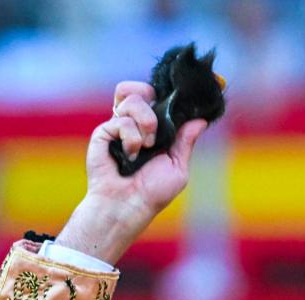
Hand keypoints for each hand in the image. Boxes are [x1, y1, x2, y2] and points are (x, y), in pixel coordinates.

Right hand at [54, 81, 208, 264]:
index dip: (164, 93)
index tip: (174, 98)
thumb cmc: (152, 193)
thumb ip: (186, 140)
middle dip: (152, 102)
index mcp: (154, 130)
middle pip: (141, 90)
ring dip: (145, 122)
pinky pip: (120, 119)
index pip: (157, 98)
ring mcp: (118, 127)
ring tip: (146, 146)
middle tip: (156, 128)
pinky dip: (131, 138)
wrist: (128, 205)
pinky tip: (130, 155)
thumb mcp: (178, 166)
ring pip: (131, 98)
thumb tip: (201, 120)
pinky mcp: (103, 132)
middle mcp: (135, 125)